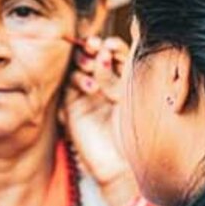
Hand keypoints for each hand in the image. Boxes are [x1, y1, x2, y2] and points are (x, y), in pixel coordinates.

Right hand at [62, 35, 136, 196]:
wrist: (122, 162)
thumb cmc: (136, 129)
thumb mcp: (135, 91)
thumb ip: (124, 66)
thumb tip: (110, 42)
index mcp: (123, 77)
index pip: (112, 52)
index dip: (109, 44)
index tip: (110, 45)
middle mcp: (104, 84)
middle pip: (92, 55)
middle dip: (92, 48)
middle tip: (95, 47)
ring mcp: (87, 95)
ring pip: (77, 67)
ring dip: (83, 61)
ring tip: (93, 64)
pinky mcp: (72, 108)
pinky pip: (68, 86)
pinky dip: (76, 80)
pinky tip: (90, 87)